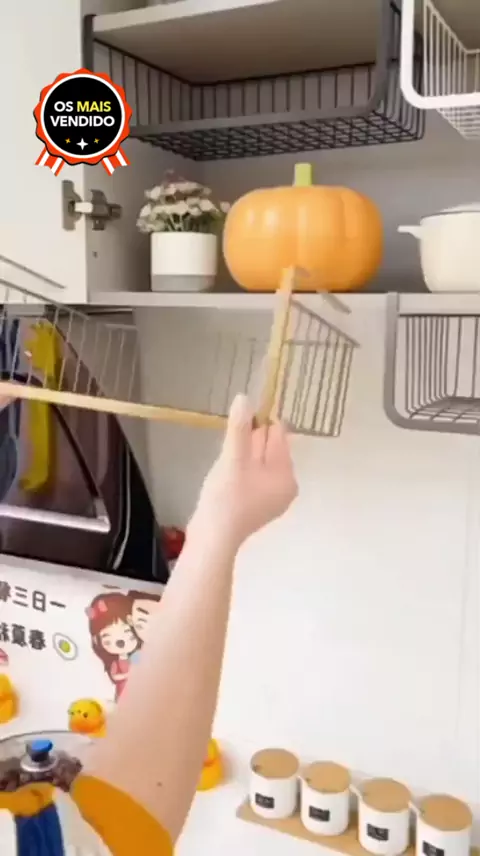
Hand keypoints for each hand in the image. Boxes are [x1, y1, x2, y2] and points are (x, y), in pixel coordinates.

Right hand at [191, 395, 297, 547]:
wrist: (212, 538)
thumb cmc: (227, 497)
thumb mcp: (233, 457)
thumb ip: (240, 427)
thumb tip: (245, 398)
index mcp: (287, 473)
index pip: (278, 434)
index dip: (258, 425)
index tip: (238, 432)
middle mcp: (286, 485)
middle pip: (269, 447)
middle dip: (248, 443)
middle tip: (230, 457)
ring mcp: (272, 498)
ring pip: (258, 461)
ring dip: (242, 457)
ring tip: (226, 470)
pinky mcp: (257, 505)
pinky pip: (252, 476)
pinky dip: (240, 471)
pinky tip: (226, 479)